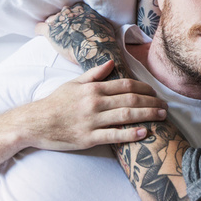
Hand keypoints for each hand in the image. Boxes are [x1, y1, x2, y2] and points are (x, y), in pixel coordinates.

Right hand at [21, 60, 166, 150]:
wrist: (35, 123)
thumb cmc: (55, 103)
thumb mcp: (73, 83)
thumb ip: (94, 74)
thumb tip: (111, 63)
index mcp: (93, 88)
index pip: (125, 85)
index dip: (144, 88)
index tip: (155, 92)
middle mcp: (95, 103)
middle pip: (131, 100)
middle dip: (151, 102)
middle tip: (165, 105)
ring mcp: (92, 121)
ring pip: (126, 116)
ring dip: (148, 115)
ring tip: (161, 116)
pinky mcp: (89, 138)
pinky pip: (114, 136)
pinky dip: (131, 134)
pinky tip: (145, 132)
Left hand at [36, 2, 116, 69]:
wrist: (96, 50)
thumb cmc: (103, 40)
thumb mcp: (104, 24)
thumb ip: (96, 20)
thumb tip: (97, 22)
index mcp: (81, 8)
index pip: (71, 10)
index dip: (71, 19)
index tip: (72, 26)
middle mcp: (69, 11)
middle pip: (60, 14)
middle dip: (61, 23)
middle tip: (65, 33)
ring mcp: (59, 20)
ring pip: (50, 20)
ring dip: (52, 28)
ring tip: (55, 37)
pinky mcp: (49, 31)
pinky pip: (39, 28)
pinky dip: (39, 32)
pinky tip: (41, 36)